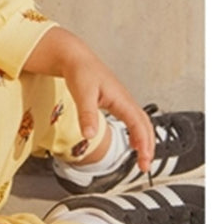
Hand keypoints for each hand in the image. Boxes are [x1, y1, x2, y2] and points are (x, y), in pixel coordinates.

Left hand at [24, 27, 155, 172]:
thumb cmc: (80, 71)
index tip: (144, 160)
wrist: (75, 57)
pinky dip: (137, 132)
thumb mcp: (82, 94)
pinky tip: (132, 142)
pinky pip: (133, 119)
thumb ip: (87, 115)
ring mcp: (122, 100)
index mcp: (121, 99)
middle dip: (149, 146)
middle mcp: (125, 99)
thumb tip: (89, 135)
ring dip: (144, 140)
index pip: (139, 124)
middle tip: (145, 166)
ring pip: (141, 122)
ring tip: (143, 158)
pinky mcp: (116, 101)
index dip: (144, 143)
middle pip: (145, 125)